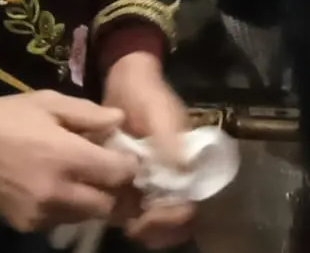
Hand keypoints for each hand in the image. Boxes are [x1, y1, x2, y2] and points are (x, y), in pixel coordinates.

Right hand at [0, 91, 135, 231]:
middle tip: (109, 174)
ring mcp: (42, 213)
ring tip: (83, 180)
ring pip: (86, 216)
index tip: (125, 156)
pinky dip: (66, 208)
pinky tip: (56, 188)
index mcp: (67, 157)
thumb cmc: (7, 116)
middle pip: (109, 204)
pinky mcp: (27, 224)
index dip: (129, 165)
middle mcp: (59, 192)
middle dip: (114, 190)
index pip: (120, 173)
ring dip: (92, 201)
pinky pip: (61, 220)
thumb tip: (120, 121)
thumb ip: (89, 114)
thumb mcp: (49, 102)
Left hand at [103, 51, 196, 246]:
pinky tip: (117, 218)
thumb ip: (169, 139)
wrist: (123, 81)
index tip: (154, 215)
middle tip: (137, 228)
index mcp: (189, 162)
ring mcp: (154, 179)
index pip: (192, 201)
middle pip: (177, 216)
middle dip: (161, 228)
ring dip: (147, 228)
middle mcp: (175, 175)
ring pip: (158, 217)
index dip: (176, 215)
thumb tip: (181, 170)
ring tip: (128, 227)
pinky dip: (131, 218)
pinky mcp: (133, 179)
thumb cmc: (146, 94)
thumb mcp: (159, 111)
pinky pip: (137, 208)